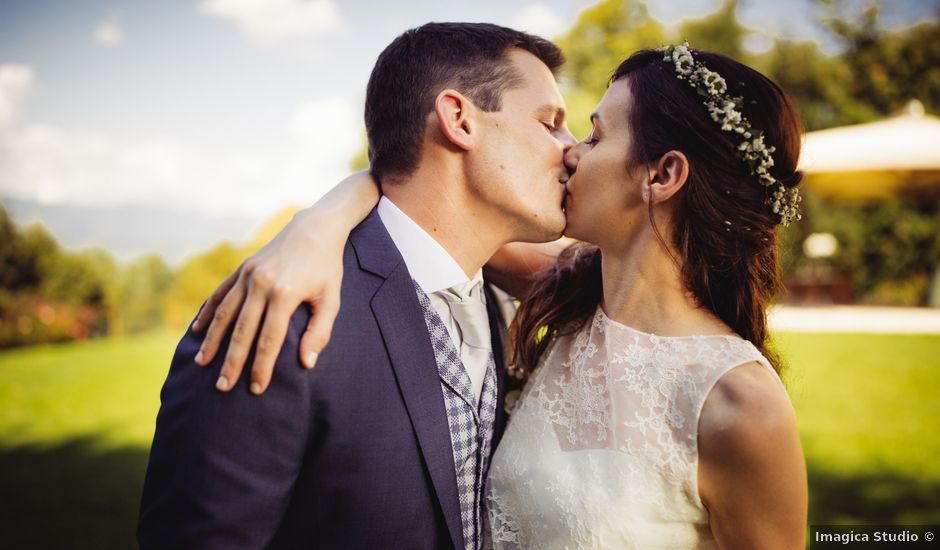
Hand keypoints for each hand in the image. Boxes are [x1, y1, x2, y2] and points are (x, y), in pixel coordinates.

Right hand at [191, 208, 343, 394]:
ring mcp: (248, 274)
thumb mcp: (332, 299)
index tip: (256, 388)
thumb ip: (320, 332)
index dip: (261, 366)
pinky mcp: (241, 268)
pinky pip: (219, 294)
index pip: (269, 339)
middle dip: (231, 361)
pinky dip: (207, 312)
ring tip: (202, 363)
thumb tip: (307, 363)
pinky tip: (197, 331)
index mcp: (285, 294)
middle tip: (222, 387)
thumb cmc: (327, 268)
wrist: (315, 228)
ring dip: (212, 340)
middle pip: (242, 331)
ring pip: (224, 313)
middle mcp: (261, 284)